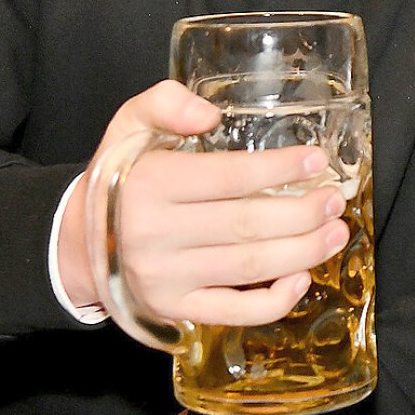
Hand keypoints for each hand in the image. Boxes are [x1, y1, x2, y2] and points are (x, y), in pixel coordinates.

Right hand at [58, 81, 350, 331]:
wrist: (78, 243)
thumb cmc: (119, 177)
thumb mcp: (128, 125)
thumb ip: (164, 103)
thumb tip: (207, 113)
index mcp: (150, 185)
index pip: (228, 178)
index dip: (278, 170)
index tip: (316, 161)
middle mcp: (156, 235)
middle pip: (246, 225)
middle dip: (302, 213)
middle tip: (334, 199)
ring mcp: (167, 278)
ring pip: (249, 268)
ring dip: (303, 251)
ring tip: (336, 232)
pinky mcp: (175, 310)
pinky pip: (234, 311)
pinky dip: (275, 301)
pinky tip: (303, 277)